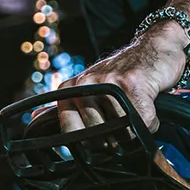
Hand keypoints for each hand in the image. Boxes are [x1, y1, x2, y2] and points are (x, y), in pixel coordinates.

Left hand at [58, 21, 188, 132]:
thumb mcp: (90, 87)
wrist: (155, 48)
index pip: (70, 132)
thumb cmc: (124, 73)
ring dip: (137, 127)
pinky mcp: (133, 85)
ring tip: (139, 106)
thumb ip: (66, 106)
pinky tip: (150, 106)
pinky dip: (152, 121)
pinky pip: (143, 122)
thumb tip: (35, 120)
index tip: (102, 135)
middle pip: (98, 135)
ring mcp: (109, 84)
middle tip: (126, 119)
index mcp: (71, 88)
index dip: (89, 141)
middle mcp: (86, 84)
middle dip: (117, 136)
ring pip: (122, 131)